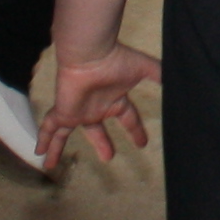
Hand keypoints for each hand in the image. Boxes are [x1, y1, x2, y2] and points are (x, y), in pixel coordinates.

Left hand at [40, 43, 158, 171]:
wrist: (91, 53)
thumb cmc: (116, 60)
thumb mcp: (145, 69)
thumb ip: (160, 75)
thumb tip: (180, 80)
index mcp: (114, 100)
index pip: (127, 118)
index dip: (135, 130)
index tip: (142, 143)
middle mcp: (95, 107)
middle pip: (96, 130)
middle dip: (102, 144)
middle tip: (109, 158)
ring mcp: (78, 110)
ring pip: (64, 133)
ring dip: (59, 148)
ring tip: (52, 165)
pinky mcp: (63, 112)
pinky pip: (51, 129)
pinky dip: (45, 140)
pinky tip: (39, 154)